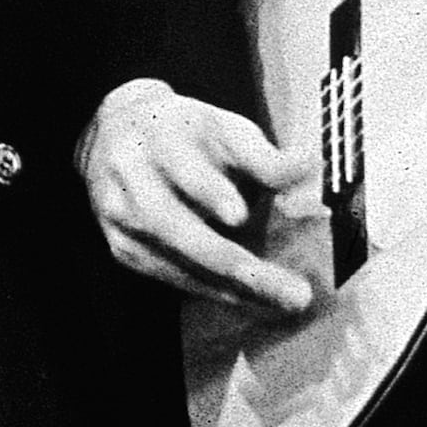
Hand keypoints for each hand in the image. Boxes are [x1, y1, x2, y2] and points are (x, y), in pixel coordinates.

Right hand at [80, 79, 320, 319]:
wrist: (117, 136)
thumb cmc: (185, 133)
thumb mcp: (223, 127)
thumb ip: (263, 154)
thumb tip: (309, 168)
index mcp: (159, 137)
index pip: (183, 168)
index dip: (209, 192)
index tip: (240, 215)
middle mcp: (130, 181)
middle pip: (178, 228)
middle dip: (236, 262)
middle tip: (293, 289)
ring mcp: (120, 220)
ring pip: (178, 261)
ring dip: (233, 287)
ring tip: (283, 299)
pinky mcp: (123, 249)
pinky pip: (172, 277)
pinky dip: (214, 290)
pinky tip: (250, 298)